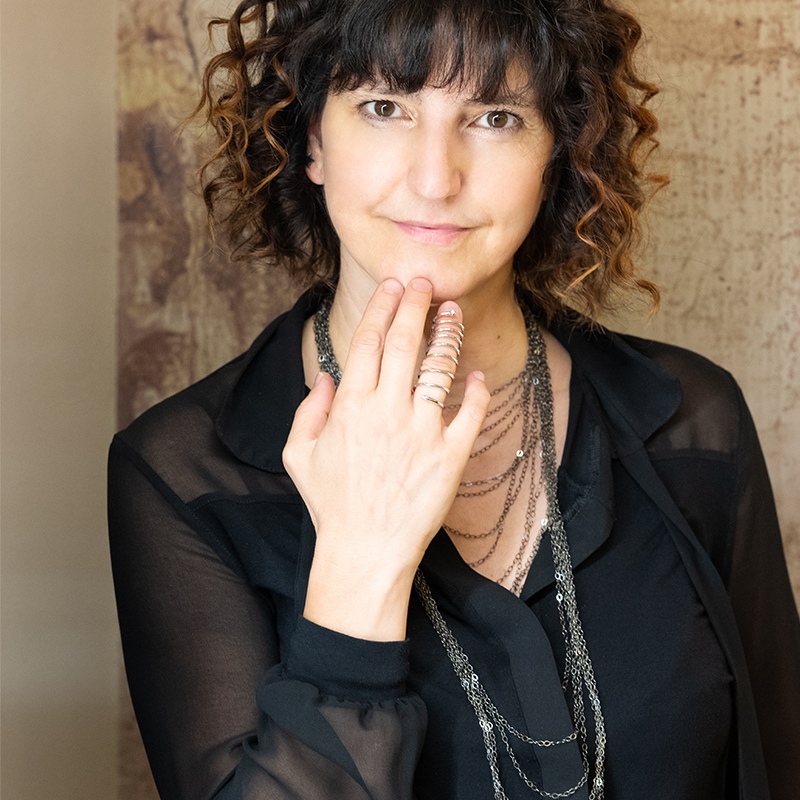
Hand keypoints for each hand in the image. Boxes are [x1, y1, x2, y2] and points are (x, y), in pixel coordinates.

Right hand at [283, 277, 489, 639]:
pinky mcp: (449, 457)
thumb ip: (309, 411)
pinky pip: (470, 414)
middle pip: (405, 343)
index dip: (384, 307)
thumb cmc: (331, 505)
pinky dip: (477, 392)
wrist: (364, 552)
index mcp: (351, 407)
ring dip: (448, 335)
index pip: (369, 341)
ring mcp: (422, 433)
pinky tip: (477, 376)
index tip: (394, 285)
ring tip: (454, 312)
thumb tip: (324, 376)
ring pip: (439, 369)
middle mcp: (387, 412)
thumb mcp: (299, 456)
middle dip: (416, 304)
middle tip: (426, 282)